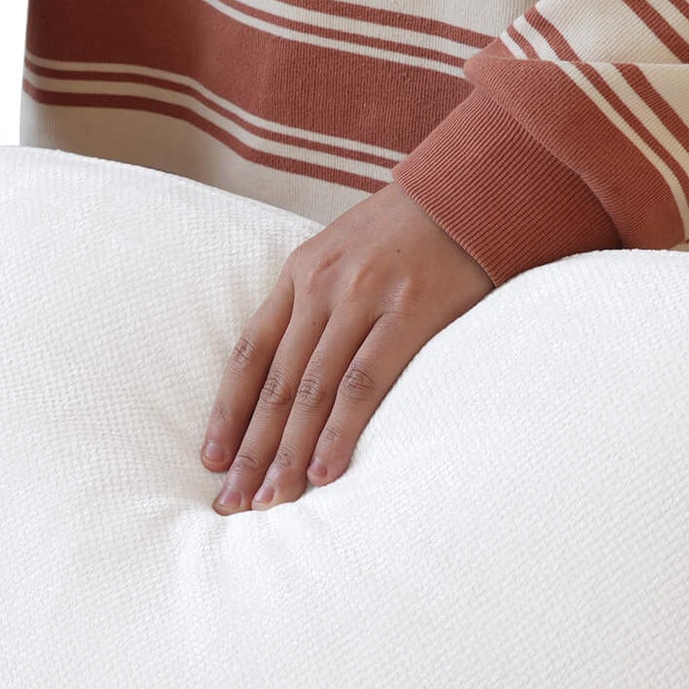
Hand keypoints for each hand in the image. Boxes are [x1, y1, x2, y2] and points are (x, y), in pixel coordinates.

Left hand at [202, 182, 494, 511]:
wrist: (476, 186)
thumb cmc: (412, 231)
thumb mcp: (347, 252)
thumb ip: (317, 303)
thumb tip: (291, 373)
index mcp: (301, 273)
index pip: (250, 354)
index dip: (228, 411)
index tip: (212, 460)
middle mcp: (323, 286)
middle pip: (274, 382)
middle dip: (251, 449)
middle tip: (234, 502)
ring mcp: (365, 298)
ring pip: (311, 390)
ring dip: (288, 453)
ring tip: (272, 500)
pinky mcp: (410, 312)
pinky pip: (364, 384)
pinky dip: (339, 432)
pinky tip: (324, 472)